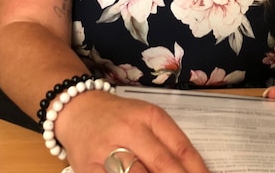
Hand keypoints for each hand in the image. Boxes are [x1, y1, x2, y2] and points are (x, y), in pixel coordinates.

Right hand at [56, 91, 209, 172]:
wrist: (76, 109)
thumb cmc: (118, 118)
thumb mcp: (147, 120)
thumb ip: (169, 144)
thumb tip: (193, 171)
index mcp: (149, 116)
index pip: (180, 148)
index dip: (197, 170)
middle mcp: (129, 130)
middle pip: (161, 163)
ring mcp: (106, 149)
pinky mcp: (87, 167)